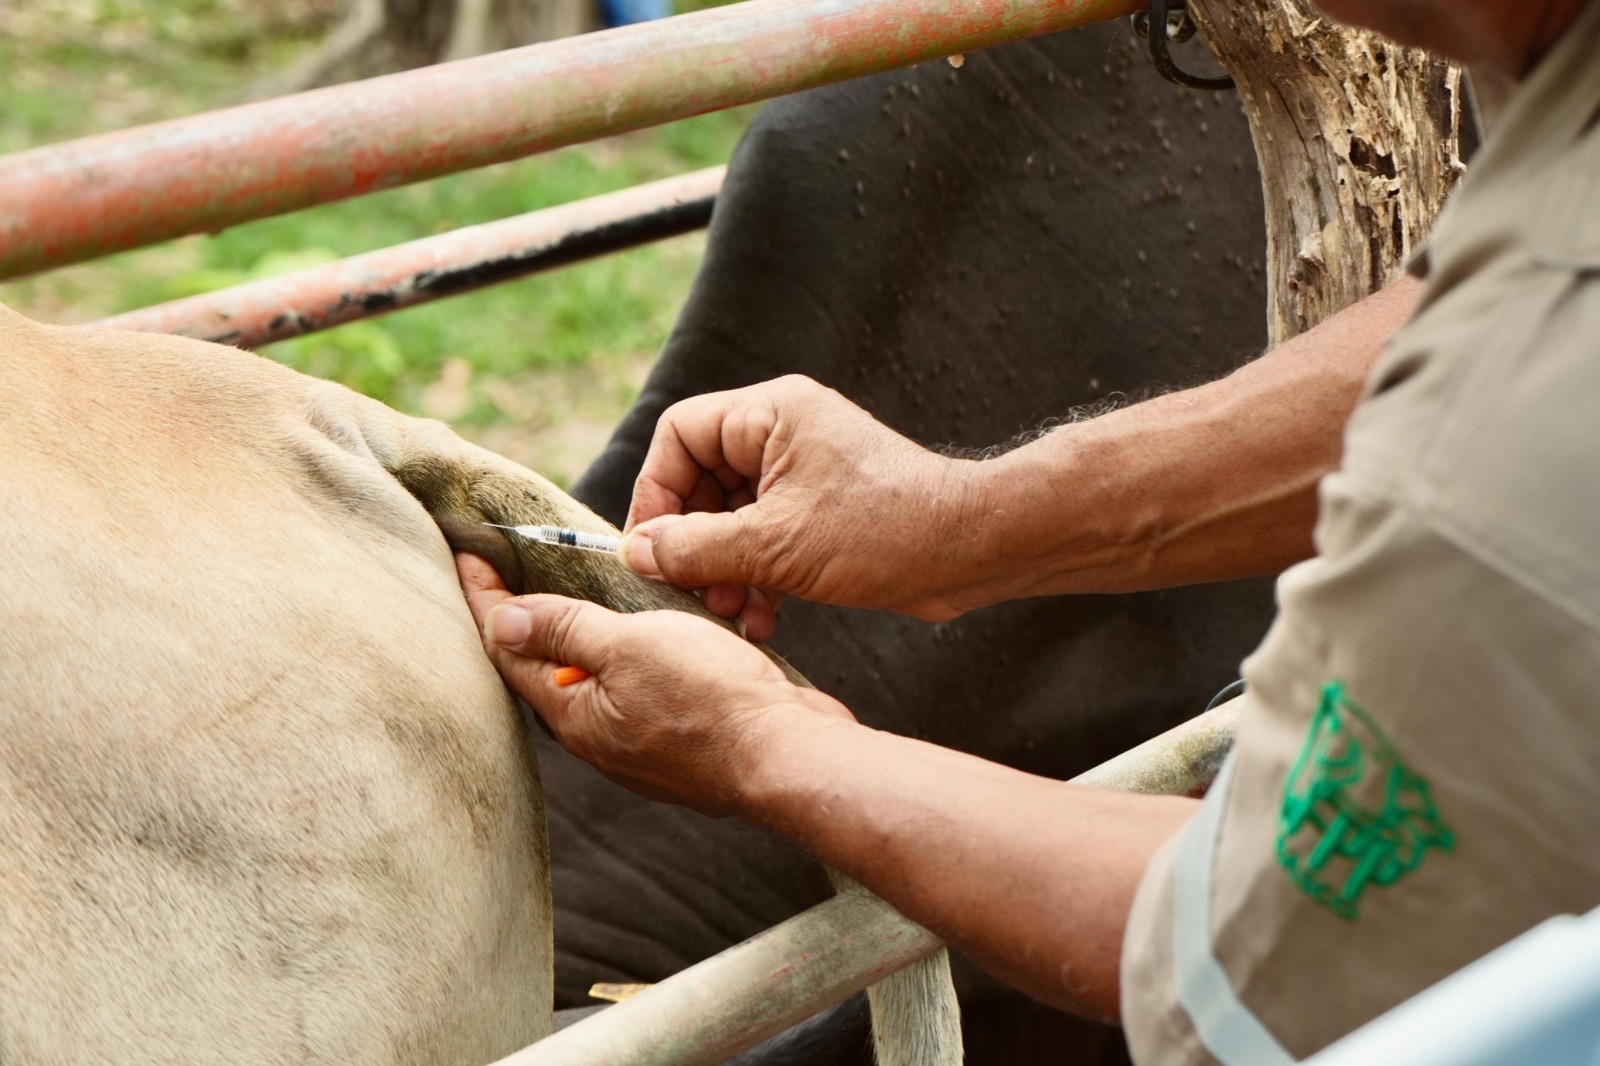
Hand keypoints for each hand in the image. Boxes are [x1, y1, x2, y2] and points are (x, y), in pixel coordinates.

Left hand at [456, 553, 853, 815]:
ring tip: (576, 587)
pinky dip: (627, 651)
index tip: (466, 552)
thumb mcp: (630, 646)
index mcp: (573, 716)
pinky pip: (636, 685)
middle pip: (542, 667)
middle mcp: (597, 735)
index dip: (484, 597)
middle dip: (524, 616)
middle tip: (509, 565)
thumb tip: (500, 619)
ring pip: (593, 677)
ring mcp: (638, 741)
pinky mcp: (678, 735)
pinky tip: (644, 628)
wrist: (789, 754)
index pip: (507, 648)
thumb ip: (565, 630)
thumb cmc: (712, 700)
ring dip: (580, 632)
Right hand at [621, 375, 985, 639]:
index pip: (680, 436)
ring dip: (722, 570)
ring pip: (730, 519)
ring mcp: (803, 475)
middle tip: (692, 593)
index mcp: (770, 414)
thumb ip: (696, 548)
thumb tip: (637, 552)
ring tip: (731, 613)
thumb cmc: (885, 530)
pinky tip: (761, 619)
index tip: (651, 549)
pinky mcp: (820, 514)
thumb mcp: (776, 544)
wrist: (972, 551)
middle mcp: (783, 435)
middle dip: (692, 543)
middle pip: (700, 482)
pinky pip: (763, 539)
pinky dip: (755, 577)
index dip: (656, 492)